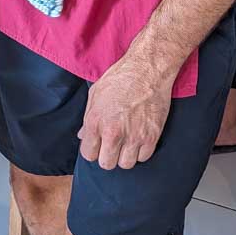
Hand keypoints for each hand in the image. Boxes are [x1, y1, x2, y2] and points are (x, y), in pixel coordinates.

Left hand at [78, 53, 173, 170]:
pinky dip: (140, 151)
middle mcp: (113, 132)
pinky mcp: (152, 136)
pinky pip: (143, 158)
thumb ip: (88, 118)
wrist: (147, 70)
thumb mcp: (96, 94)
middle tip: (112, 144)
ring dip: (124, 155)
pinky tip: (138, 139)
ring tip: (126, 142)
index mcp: (96, 121)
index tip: (98, 144)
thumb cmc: (120, 78)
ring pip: (125, 164)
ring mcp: (134, 136)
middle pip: (106, 164)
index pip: (88, 154)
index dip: (92, 150)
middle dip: (107, 156)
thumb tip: (83, 136)